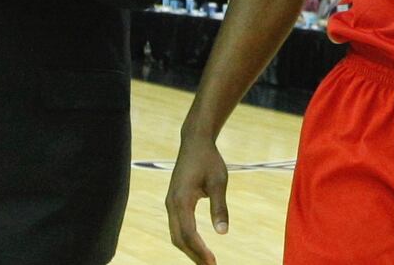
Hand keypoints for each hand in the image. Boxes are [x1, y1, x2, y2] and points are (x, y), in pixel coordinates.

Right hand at [167, 133, 230, 264]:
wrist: (195, 142)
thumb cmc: (209, 160)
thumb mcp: (219, 182)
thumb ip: (220, 207)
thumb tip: (223, 232)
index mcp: (181, 200)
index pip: (188, 233)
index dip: (199, 250)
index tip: (212, 262)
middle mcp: (171, 203)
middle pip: (179, 238)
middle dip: (194, 255)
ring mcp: (170, 203)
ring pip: (176, 234)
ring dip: (189, 249)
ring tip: (206, 261)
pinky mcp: (173, 201)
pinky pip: (177, 226)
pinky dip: (186, 239)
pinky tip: (198, 246)